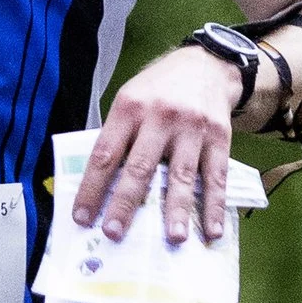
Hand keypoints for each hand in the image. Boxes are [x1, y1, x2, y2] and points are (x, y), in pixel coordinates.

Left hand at [72, 43, 240, 246]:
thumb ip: (119, 135)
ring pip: (181, 175)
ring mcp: (192, 128)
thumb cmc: (159, 89)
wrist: (207, 64)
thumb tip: (101, 187)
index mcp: (129, 107)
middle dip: (125, 203)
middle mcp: (160, 116)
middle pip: (140, 167)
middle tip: (114, 233)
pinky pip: (216, 176)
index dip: (91, 187)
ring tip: (172, 238)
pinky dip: (214, 205)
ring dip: (176, 210)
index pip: (105, 154)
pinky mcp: (219, 137)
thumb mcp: (131, 98)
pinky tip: (211, 229)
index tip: (82, 217)